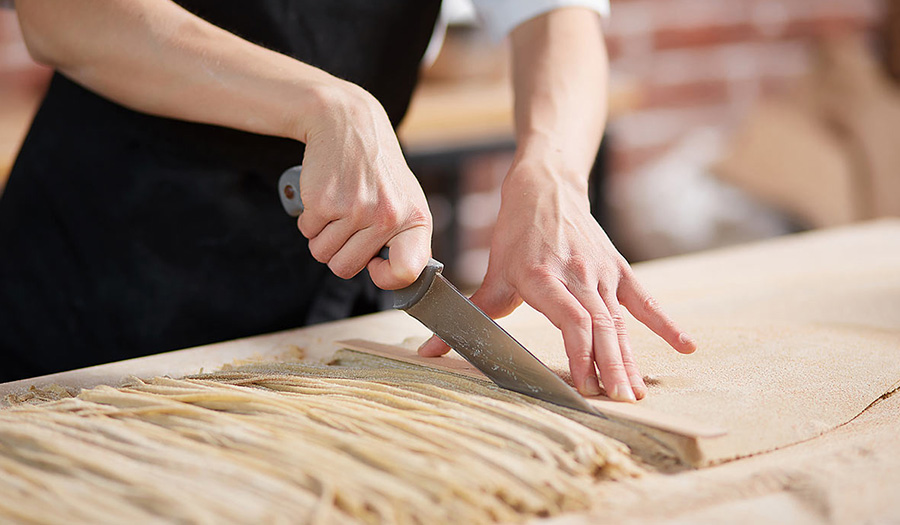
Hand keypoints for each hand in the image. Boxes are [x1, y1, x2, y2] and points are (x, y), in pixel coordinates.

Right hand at [296, 83, 432, 289]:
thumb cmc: (378, 170)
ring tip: (338, 208)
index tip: (376, 266)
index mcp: (414, 220)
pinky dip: (310, 220)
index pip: (406, 272)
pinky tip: (325, 197)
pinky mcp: (323, 202)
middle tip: (348, 225)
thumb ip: (406, 240)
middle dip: (340, 252)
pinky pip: (307, 233)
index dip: (386, 278)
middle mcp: (387, 217)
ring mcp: (355, 210)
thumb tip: (399, 278)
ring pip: (322, 254)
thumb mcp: (406, 200)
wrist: (349, 125)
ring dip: (323, 237)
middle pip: (346, 269)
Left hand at [418, 161, 695, 401]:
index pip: (571, 320)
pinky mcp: (617, 268)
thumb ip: (470, 315)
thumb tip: (429, 351)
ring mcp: (601, 272)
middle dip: (611, 365)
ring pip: (620, 319)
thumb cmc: (515, 235)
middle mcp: (576, 275)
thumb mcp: (493, 274)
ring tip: (638, 392)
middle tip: (620, 401)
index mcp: (543, 277)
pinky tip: (686, 347)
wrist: (546, 188)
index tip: (586, 385)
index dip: (581, 353)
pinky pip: (645, 299)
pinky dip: (666, 323)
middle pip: (600, 326)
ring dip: (631, 357)